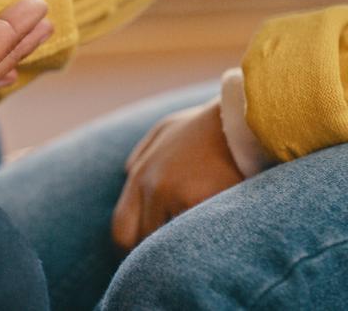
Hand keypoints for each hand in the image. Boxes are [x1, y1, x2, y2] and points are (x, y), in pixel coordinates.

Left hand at [111, 98, 243, 251]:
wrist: (248, 116)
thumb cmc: (210, 125)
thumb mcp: (167, 130)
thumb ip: (142, 154)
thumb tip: (128, 174)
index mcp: (141, 174)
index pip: (121, 230)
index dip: (134, 247)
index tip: (150, 253)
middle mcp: (153, 186)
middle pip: (140, 242)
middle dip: (154, 252)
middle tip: (175, 253)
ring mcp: (177, 194)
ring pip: (170, 242)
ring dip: (183, 244)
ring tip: (201, 235)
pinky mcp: (204, 201)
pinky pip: (197, 235)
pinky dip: (207, 238)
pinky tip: (220, 229)